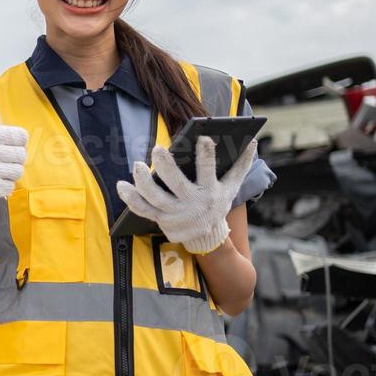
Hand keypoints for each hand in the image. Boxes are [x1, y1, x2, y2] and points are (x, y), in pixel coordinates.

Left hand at [115, 137, 256, 253]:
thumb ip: (241, 165)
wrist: (208, 237)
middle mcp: (191, 202)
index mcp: (210, 191)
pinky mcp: (160, 219)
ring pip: (154, 196)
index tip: (203, 138)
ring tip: (137, 165)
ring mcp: (173, 213)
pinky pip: (141, 209)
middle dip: (166, 166)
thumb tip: (253, 142)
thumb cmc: (217, 204)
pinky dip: (130, 198)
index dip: (206, 155)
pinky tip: (122, 185)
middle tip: (157, 149)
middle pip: (175, 183)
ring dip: (143, 181)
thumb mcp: (232, 187)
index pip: (208, 171)